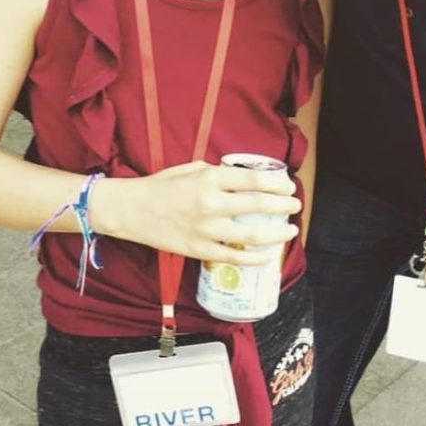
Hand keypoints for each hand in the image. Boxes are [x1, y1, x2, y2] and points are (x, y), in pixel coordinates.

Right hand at [91, 160, 301, 263]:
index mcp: (209, 178)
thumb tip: (242, 179)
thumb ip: (218, 173)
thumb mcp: (191, 168)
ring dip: (275, 233)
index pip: (253, 179)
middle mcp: (211, 203)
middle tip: (295, 205)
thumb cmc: (161, 185)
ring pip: (251, 235)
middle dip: (282, 205)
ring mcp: (206, 229)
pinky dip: (254, 258)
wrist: (130, 210)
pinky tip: (268, 254)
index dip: (276, 183)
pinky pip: (233, 257)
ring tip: (289, 231)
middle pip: (258, 205)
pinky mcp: (198, 250)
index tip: (288, 185)